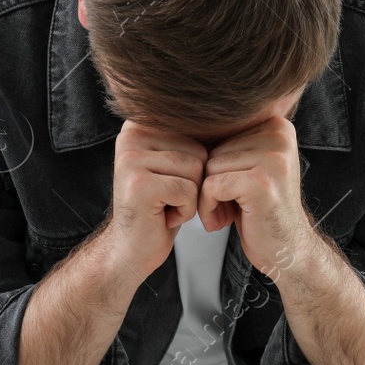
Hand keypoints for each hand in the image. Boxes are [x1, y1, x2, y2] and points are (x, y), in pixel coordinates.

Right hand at [100, 120, 206, 280]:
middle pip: (199, 151)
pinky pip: (188, 191)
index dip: (197, 166)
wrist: (131, 248)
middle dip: (193, 182)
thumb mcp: (174, 165)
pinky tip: (163, 216)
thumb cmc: (160, 207)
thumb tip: (234, 116)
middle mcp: (131, 135)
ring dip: (189, 198)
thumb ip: (190, 138)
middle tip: (166, 198)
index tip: (172, 182)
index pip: (198, 133)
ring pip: (196, 171)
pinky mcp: (139, 184)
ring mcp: (132, 159)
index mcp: (140, 124)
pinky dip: (184, 211)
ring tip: (164, 205)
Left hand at [197, 116, 314, 280]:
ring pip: (209, 168)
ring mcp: (273, 158)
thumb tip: (185, 122)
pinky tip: (224, 221)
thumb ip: (230, 142)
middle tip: (231, 206)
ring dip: (209, 198)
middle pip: (213, 150)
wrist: (287, 250)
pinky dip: (209, 208)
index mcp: (276, 124)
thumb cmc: (261, 210)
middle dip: (213, 183)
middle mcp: (279, 135)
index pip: (219, 134)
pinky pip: (211, 186)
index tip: (233, 189)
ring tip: (229, 213)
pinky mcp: (260, 182)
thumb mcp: (249, 166)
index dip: (217, 167)